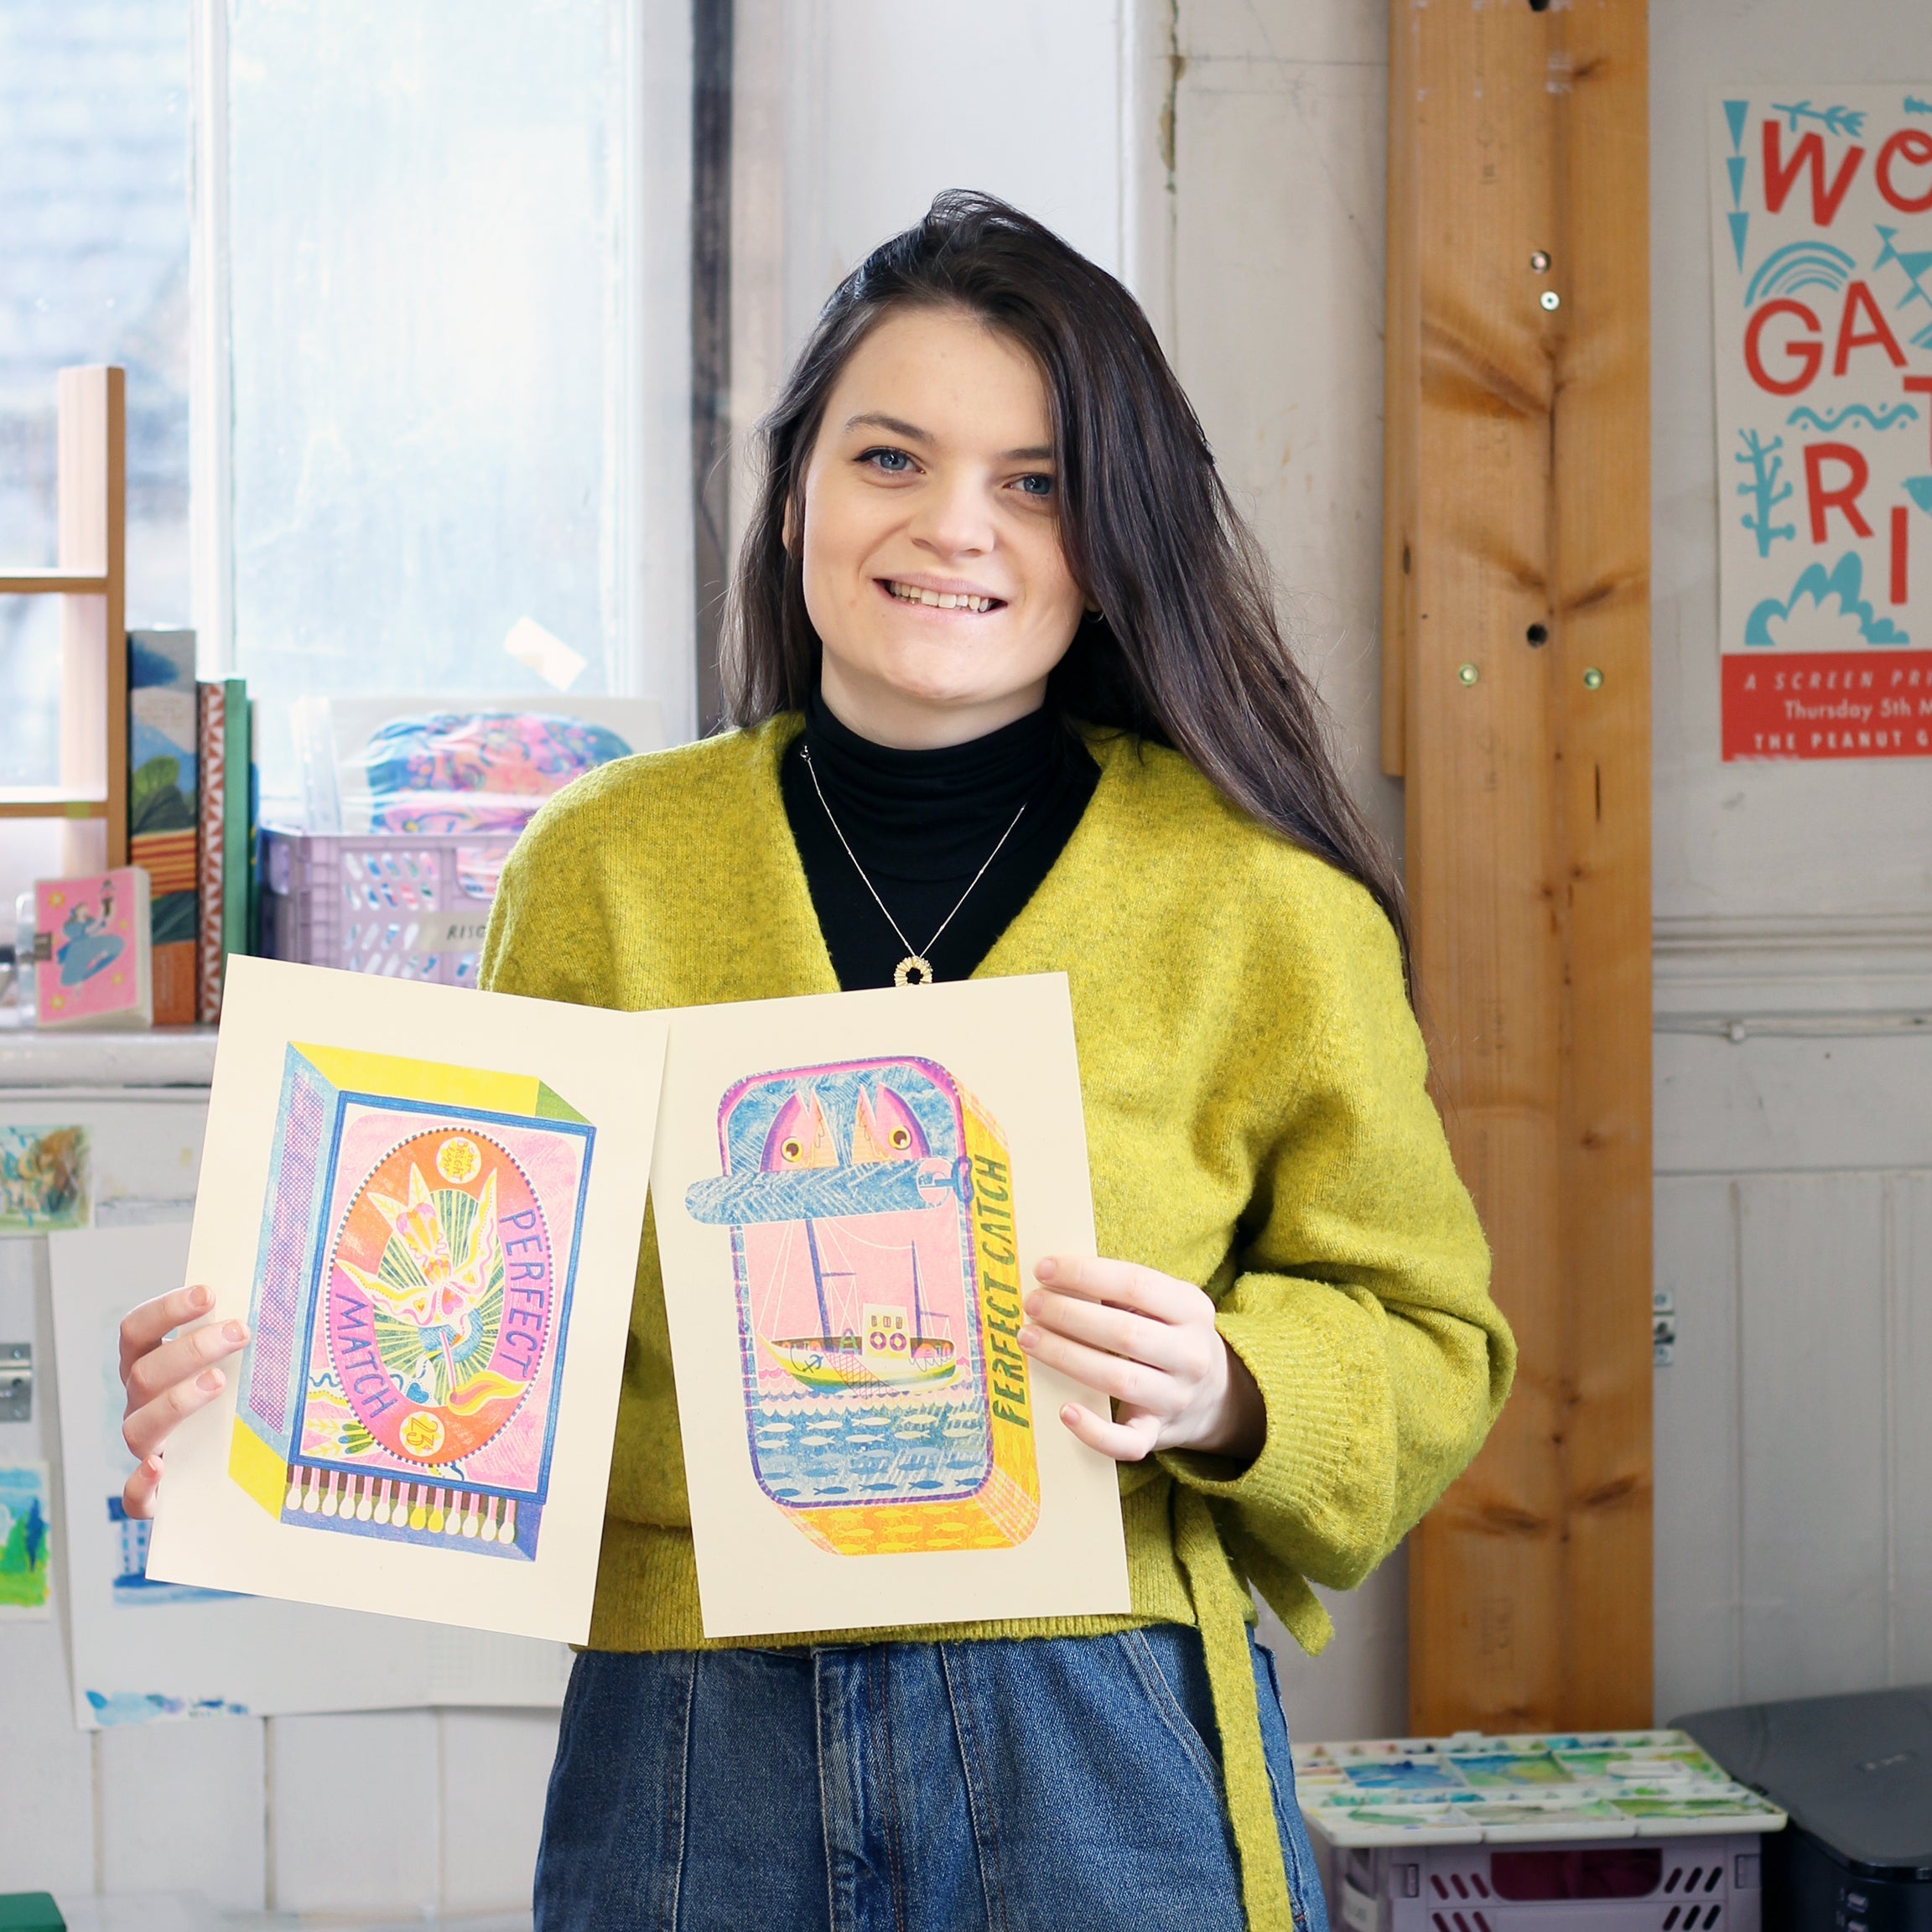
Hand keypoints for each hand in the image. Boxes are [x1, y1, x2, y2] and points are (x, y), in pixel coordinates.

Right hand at [118, 1285, 248, 1519]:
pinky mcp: (152, 1493)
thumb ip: (243, 1334)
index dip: (166, 1310)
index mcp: (149, 1365)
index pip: (137, 1330)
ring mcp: (145, 1446)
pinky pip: (133, 1495)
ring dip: (176, 1401)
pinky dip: (141, 1482)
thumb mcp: (236, 1363)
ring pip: (138, 1426)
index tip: (209, 1293)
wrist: (226, 1466)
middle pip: (144, 1373)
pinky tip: (161, 1468)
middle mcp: (141, 1403)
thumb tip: (289, 1296)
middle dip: (191, 1349)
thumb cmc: (235, 1398)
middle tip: (240, 1331)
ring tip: (218, 1382)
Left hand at [1017, 1256, 1263, 1464]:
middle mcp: (1190, 1354)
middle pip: (1124, 1332)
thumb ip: (1123, 1290)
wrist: (1217, 1398)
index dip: (1086, 1274)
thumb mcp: (1167, 1305)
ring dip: (1066, 1357)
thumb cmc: (1171, 1337)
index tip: (1044, 1268)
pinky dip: (1094, 1431)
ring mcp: (1176, 1398)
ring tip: (1028, 1338)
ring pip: (1117, 1379)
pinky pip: (1127, 1442)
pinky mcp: (1158, 1435)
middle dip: (1069, 1314)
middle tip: (1032, 1304)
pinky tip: (1064, 1411)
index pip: (1137, 1284)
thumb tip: (1056, 1278)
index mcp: (1192, 1309)